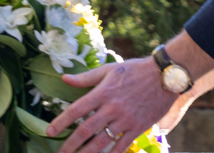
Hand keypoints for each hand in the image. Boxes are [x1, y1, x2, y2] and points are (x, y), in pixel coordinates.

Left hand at [48, 59, 186, 152]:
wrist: (164, 76)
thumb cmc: (135, 70)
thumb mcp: (108, 69)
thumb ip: (85, 78)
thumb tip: (64, 79)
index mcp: (102, 92)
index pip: (76, 110)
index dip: (61, 122)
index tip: (49, 131)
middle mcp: (112, 108)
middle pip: (86, 130)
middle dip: (70, 144)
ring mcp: (125, 120)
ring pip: (102, 141)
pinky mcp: (138, 128)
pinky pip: (122, 145)